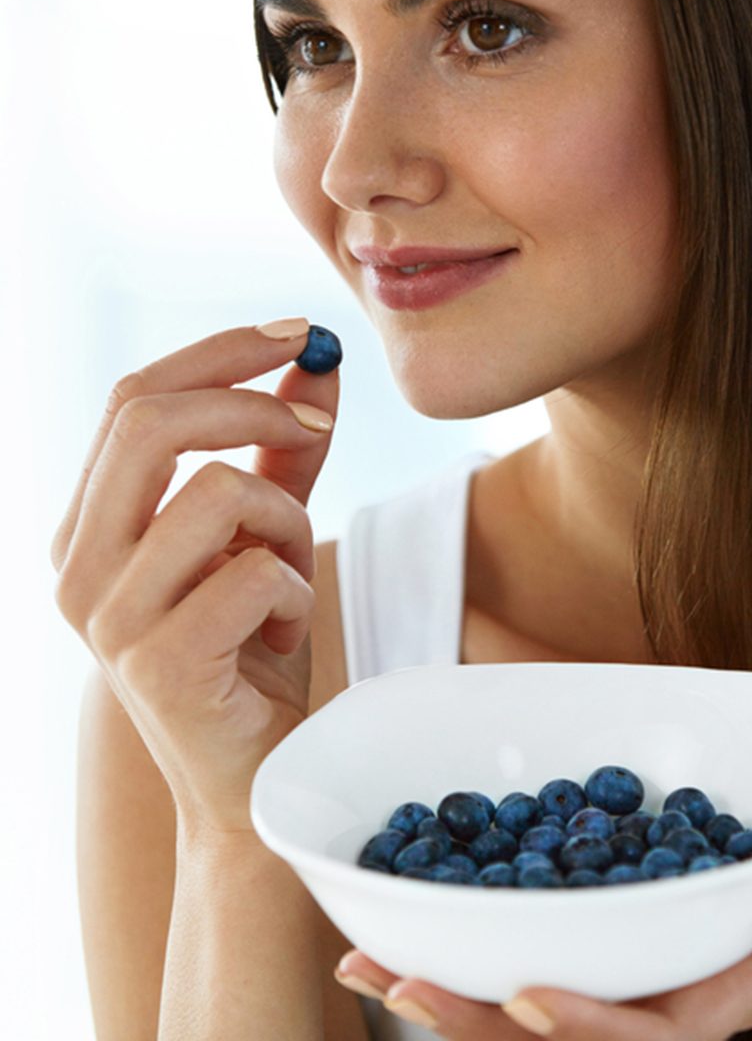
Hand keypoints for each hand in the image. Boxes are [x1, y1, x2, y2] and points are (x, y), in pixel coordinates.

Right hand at [51, 319, 338, 835]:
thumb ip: (284, 451)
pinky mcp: (159, 665)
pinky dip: (295, 591)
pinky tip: (281, 633)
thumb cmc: (253, 651)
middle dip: (253, 403)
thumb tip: (316, 361)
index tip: (298, 332)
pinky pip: (255, 571)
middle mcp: (75, 566)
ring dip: (286, 523)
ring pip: (219, 491)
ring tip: (289, 579)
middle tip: (319, 425)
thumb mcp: (269, 534)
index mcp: (87, 525)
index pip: (132, 398)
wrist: (255, 776)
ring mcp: (108, 619)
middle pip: (148, 420)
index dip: (219, 351)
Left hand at [334, 799, 751, 1038]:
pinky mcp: (628, 932)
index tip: (528, 997)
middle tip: (393, 979)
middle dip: (484, 1015)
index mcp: (735, 987)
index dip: (594, 1023)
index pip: (660, 1029)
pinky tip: (423, 916)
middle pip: (575, 1025)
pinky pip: (550, 942)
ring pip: (545, 993)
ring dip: (459, 983)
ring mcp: (646, 964)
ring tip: (370, 957)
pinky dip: (484, 935)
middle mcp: (676, 987)